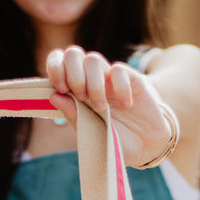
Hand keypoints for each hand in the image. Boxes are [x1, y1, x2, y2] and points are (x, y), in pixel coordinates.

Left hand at [45, 46, 175, 167]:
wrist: (146, 145)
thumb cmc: (114, 139)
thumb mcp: (91, 132)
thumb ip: (73, 114)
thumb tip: (53, 96)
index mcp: (75, 90)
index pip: (58, 63)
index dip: (55, 69)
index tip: (61, 89)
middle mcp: (90, 79)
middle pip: (73, 54)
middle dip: (73, 75)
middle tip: (82, 97)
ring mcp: (109, 78)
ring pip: (93, 59)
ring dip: (93, 84)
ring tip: (101, 108)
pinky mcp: (130, 77)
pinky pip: (118, 69)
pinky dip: (119, 87)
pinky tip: (126, 105)